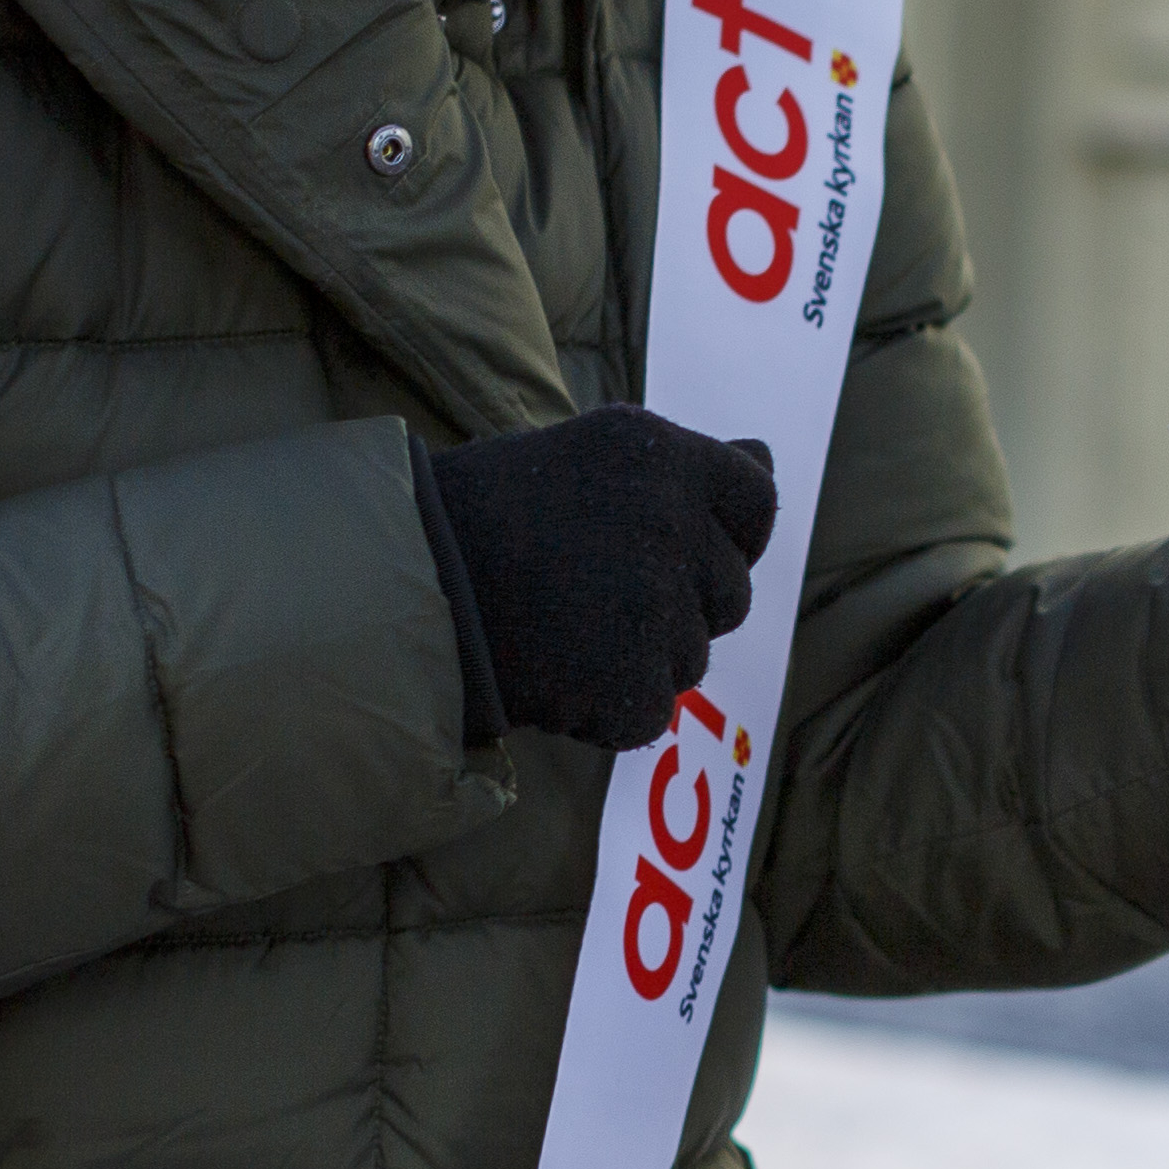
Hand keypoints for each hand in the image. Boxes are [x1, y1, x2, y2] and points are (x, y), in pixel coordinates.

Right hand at [419, 405, 779, 751]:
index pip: (757, 503)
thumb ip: (684, 467)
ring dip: (640, 657)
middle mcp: (668, 524)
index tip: (678, 549)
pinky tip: (552, 671)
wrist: (401, 586)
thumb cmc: (490, 516)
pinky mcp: (630, 685)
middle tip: (590, 591)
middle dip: (678, 604)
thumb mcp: (591, 457)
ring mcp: (652, 609)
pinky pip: (649, 712)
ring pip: (692, 658)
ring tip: (562, 627)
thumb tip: (767, 456)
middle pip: (730, 592)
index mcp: (661, 456)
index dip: (728, 535)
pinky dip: (606, 709)